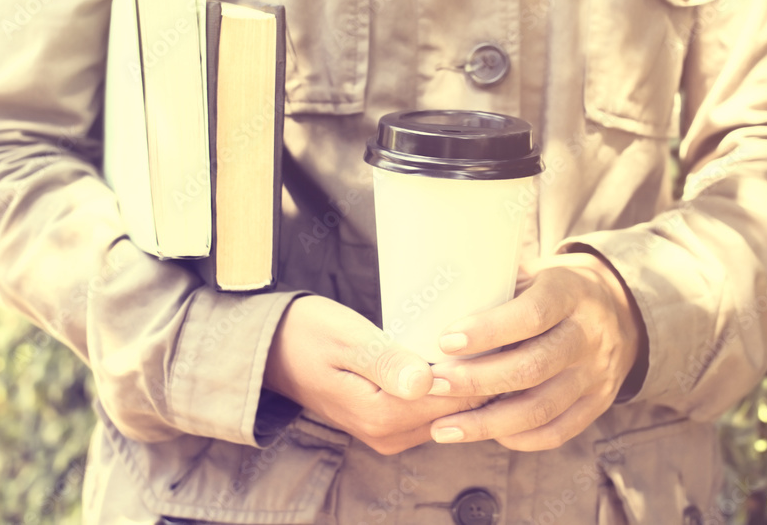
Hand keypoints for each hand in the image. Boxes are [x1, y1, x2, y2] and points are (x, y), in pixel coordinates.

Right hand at [264, 295, 490, 454]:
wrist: (272, 350)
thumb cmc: (308, 333)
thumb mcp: (347, 339)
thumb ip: (388, 362)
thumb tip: (428, 383)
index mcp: (382, 416)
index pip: (457, 398)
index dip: (482, 365)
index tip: (495, 330)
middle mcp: (389, 435)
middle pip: (458, 409)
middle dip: (480, 374)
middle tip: (493, 330)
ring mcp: (390, 434)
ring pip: (450, 412)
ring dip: (467, 380)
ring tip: (479, 337)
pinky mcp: (389, 425)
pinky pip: (434, 410)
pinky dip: (449, 386)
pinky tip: (455, 356)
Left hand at [426, 252, 642, 451]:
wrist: (621, 310)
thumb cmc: (555, 289)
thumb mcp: (534, 272)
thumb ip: (496, 285)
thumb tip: (435, 295)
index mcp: (571, 292)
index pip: (532, 314)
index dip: (488, 330)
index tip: (446, 341)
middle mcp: (589, 335)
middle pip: (533, 367)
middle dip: (477, 380)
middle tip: (433, 385)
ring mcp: (597, 373)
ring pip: (541, 408)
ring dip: (487, 422)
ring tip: (443, 427)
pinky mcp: (598, 403)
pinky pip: (557, 431)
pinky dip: (518, 438)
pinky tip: (484, 433)